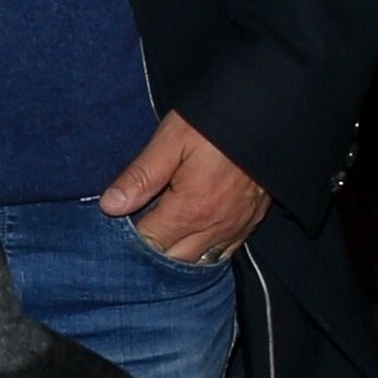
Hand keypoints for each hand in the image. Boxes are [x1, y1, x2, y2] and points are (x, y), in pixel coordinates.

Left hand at [99, 110, 267, 262]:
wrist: (267, 116)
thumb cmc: (215, 124)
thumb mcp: (171, 141)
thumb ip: (141, 176)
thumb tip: (110, 206)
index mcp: (189, 210)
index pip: (149, 243)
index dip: (128, 237)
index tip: (116, 225)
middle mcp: (213, 228)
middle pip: (173, 260)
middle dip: (151, 251)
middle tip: (134, 232)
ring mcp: (235, 228)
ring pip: (199, 261)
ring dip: (177, 256)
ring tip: (160, 239)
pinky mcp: (250, 223)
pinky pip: (223, 252)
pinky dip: (204, 252)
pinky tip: (191, 240)